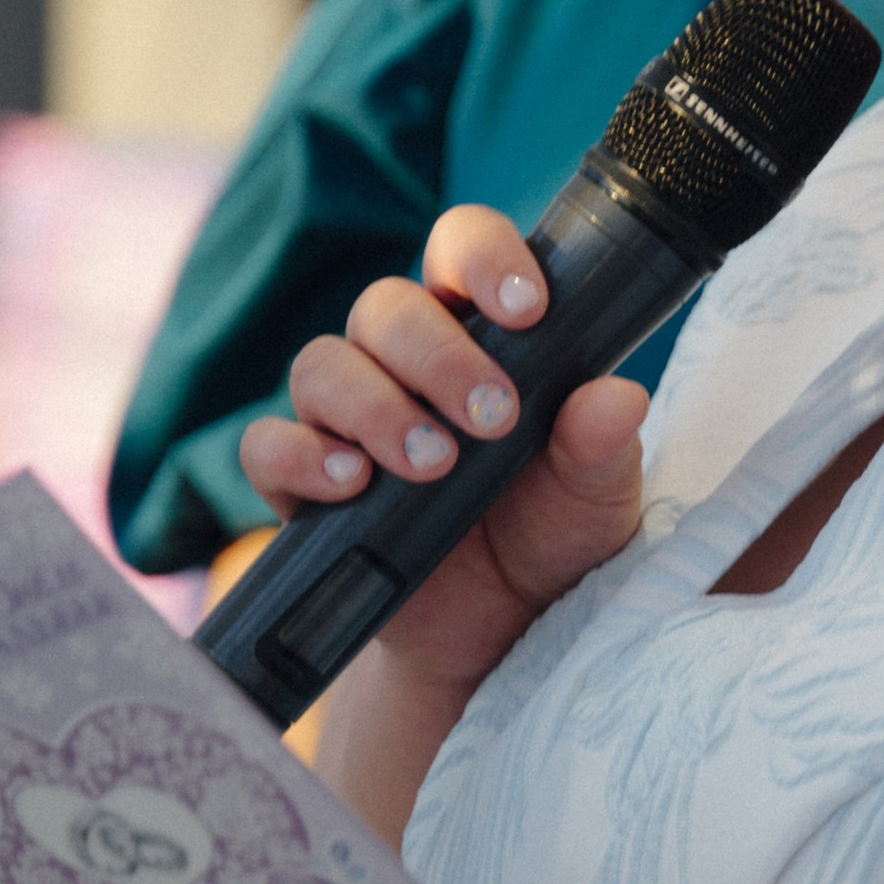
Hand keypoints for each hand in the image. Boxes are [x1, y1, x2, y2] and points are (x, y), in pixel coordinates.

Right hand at [241, 204, 648, 701]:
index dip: (483, 258)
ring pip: (322, 364)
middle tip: (490, 420)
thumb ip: (601, 447)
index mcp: (479, 334)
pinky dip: (300, 456)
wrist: (499, 634)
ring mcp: (345, 419)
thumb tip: (617, 398)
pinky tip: (349, 484)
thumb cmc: (550, 540)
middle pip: (385, 307)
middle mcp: (402, 362)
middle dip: (438, 355)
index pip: (459, 250)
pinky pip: (267, 445)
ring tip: (429, 464)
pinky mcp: (301, 484)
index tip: (527, 308)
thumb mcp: (596, 499)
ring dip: (375, 407)